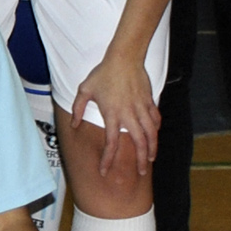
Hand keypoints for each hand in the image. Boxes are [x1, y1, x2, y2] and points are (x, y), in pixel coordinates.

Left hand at [68, 53, 158, 176]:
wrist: (124, 58)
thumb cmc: (103, 73)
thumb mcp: (84, 89)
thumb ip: (77, 108)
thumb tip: (74, 124)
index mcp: (112, 115)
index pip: (110, 143)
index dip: (107, 159)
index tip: (104, 171)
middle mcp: (129, 115)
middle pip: (138, 143)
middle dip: (141, 160)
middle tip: (141, 172)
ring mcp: (141, 108)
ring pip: (151, 134)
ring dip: (152, 148)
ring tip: (151, 158)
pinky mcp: (149, 101)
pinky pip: (155, 119)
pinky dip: (156, 129)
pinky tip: (154, 135)